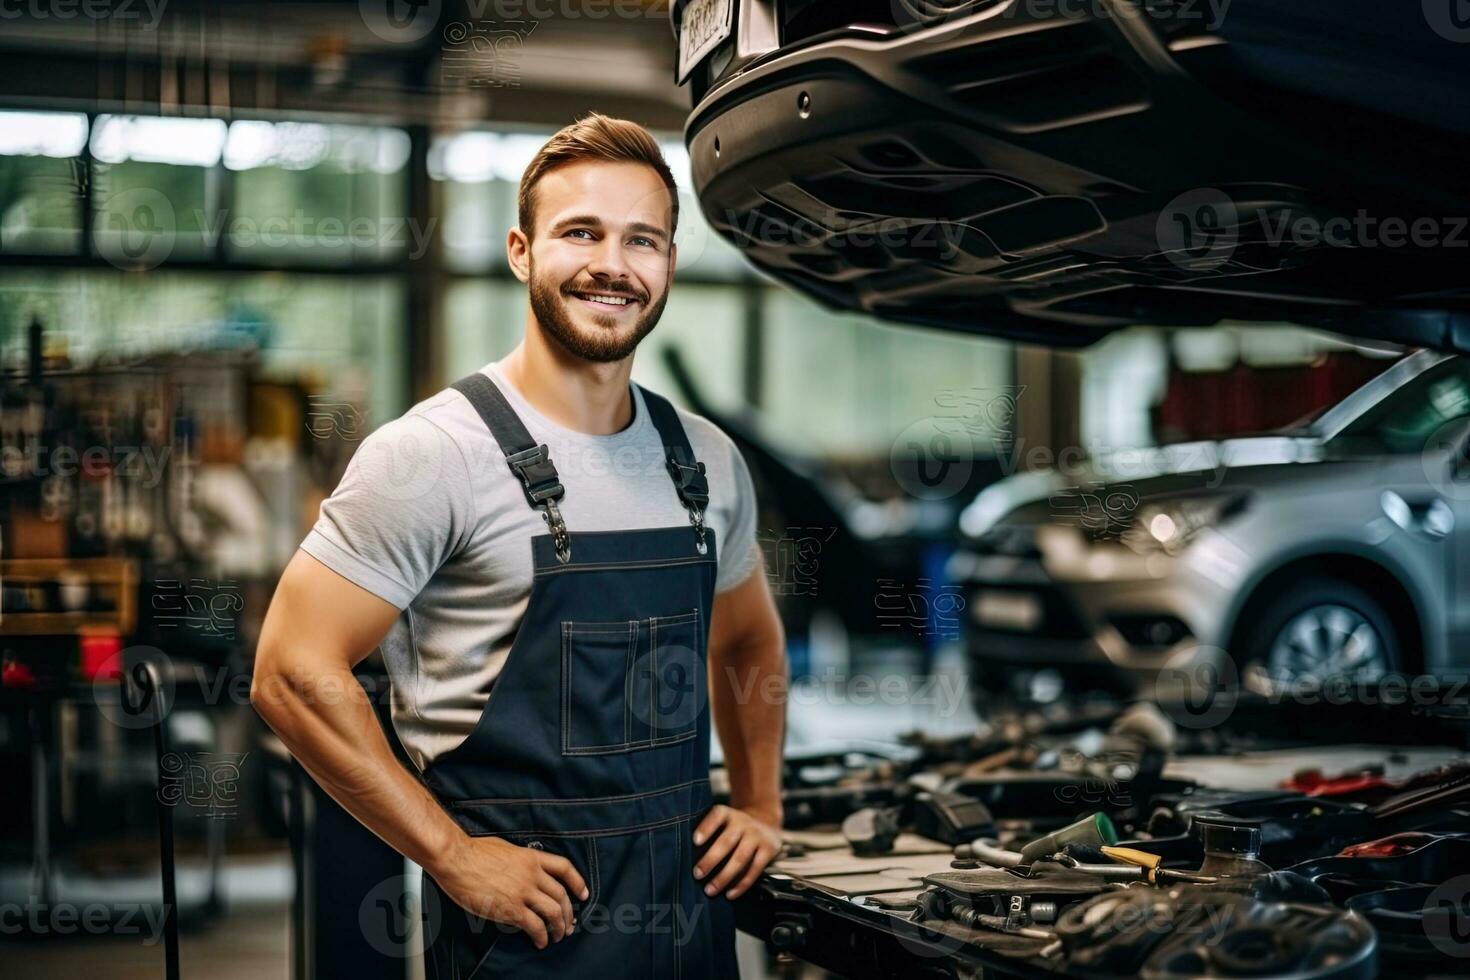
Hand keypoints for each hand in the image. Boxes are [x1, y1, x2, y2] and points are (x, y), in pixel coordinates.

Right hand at [433, 835, 587, 949]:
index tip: (584, 894)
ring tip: (558, 936)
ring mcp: (523, 891)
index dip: (578, 882)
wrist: (456, 859)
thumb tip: (524, 871)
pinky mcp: (511, 908)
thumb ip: (520, 861)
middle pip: (561, 895)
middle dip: (569, 913)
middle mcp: (532, 874)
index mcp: (531, 857)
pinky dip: (541, 936)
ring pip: (553, 912)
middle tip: (569, 924)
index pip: (564, 868)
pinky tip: (540, 942)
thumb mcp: (505, 849)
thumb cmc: (474, 852)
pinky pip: (534, 926)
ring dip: (559, 927)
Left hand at [691, 805, 781, 899]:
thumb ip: (708, 832)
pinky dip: (741, 884)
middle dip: (711, 860)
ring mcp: (757, 835)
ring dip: (724, 876)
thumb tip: (685, 855)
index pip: (717, 816)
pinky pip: (754, 869)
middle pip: (726, 842)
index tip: (695, 841)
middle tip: (697, 875)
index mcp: (728, 814)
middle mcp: (743, 822)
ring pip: (740, 858)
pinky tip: (730, 893)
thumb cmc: (734, 827)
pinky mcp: (769, 849)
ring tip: (710, 889)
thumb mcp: (723, 821)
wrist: (765, 821)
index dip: (706, 828)